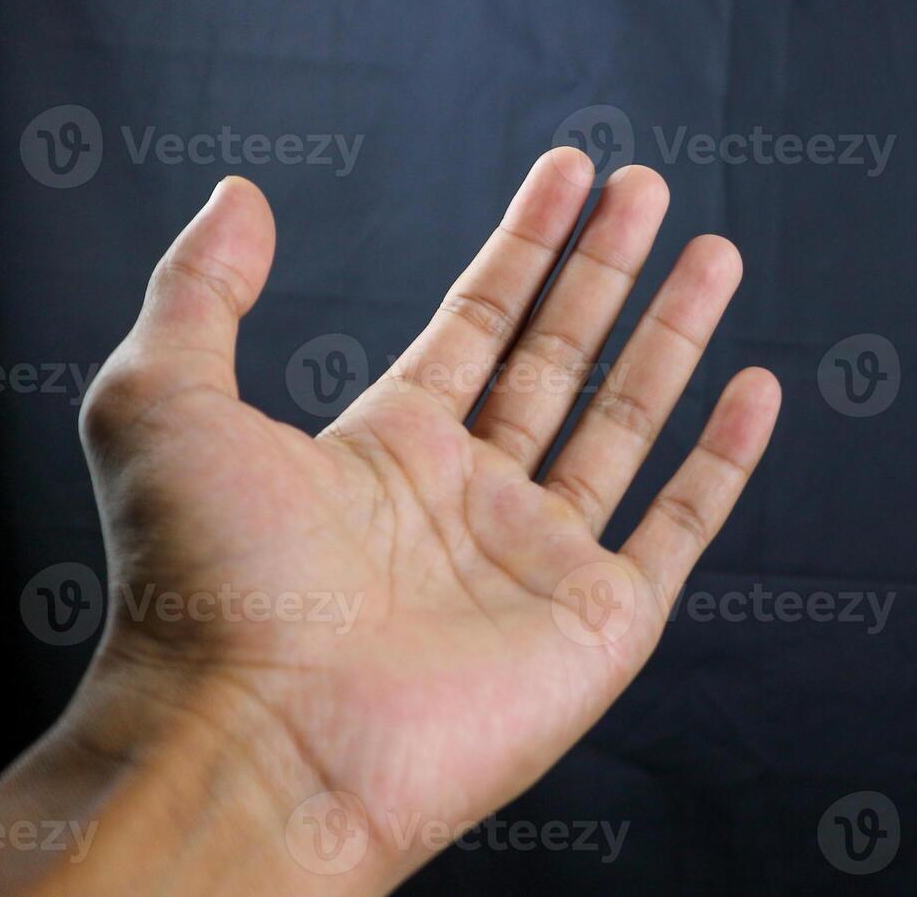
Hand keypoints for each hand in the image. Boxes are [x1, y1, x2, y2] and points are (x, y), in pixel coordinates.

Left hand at [44, 151, 777, 889]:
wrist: (263, 743)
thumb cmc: (202, 592)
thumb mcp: (161, 407)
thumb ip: (200, 294)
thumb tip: (239, 199)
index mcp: (386, 451)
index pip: (479, 322)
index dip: (528, 244)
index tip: (571, 172)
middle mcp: (469, 499)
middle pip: (562, 359)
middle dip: (609, 270)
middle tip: (651, 190)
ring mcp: (539, 560)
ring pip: (627, 425)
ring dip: (674, 338)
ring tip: (716, 255)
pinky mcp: (599, 622)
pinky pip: (679, 525)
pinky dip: (724, 460)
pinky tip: (755, 387)